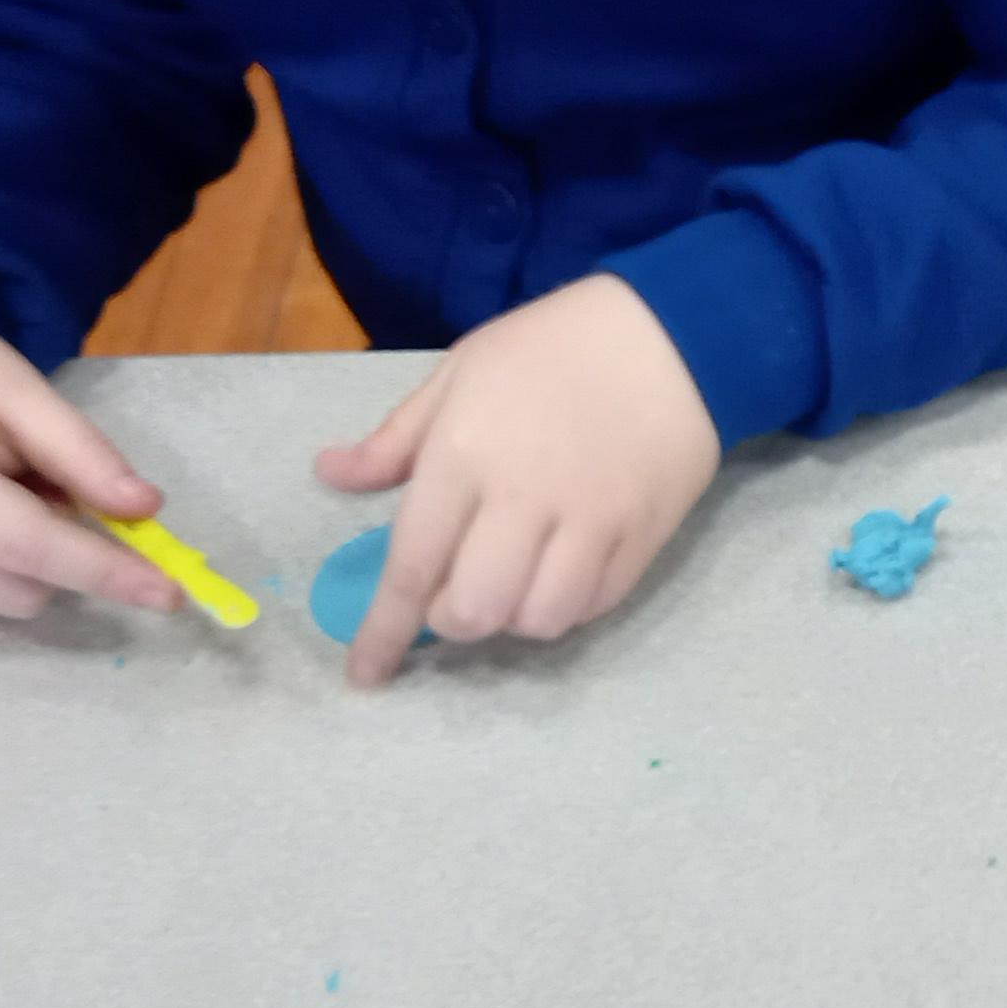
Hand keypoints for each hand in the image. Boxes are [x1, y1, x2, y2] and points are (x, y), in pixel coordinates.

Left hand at [316, 273, 721, 688]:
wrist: (674, 333)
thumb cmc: (552, 346)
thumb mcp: (460, 373)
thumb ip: (396, 439)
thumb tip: (331, 475)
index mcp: (464, 455)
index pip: (412, 567)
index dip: (384, 631)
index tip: (366, 674)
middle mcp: (523, 499)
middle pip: (475, 611)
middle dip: (451, 622)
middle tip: (453, 594)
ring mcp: (591, 522)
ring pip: (538, 620)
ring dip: (512, 619)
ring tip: (511, 583)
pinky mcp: (642, 535)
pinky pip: (595, 605)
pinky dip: (566, 606)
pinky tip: (560, 575)